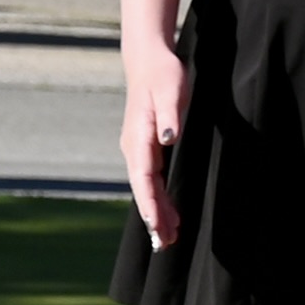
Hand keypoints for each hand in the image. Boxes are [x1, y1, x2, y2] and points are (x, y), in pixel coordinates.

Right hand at [119, 34, 188, 242]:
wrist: (149, 60)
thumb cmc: (163, 74)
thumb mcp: (171, 90)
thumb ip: (169, 115)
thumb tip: (167, 139)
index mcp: (138, 137)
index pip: (143, 177)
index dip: (149, 202)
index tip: (155, 223)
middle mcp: (133, 147)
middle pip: (143, 189)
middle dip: (153, 217)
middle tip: (166, 243)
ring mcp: (138, 149)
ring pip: (147, 188)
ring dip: (157, 213)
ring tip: (170, 238)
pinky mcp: (145, 148)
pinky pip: (151, 180)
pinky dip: (159, 199)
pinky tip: (170, 215)